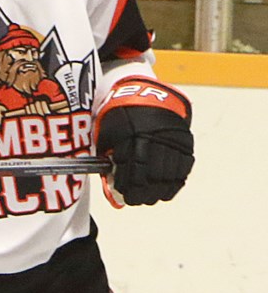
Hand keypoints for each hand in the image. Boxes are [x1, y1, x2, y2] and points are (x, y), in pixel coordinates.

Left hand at [96, 77, 192, 205]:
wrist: (147, 92)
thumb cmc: (121, 114)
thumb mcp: (107, 130)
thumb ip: (108, 157)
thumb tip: (112, 189)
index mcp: (132, 134)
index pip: (133, 169)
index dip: (129, 188)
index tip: (125, 197)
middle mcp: (154, 138)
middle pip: (152, 176)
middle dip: (144, 193)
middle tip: (136, 200)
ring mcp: (172, 140)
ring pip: (169, 175)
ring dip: (159, 190)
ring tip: (150, 198)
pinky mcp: (185, 142)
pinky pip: (184, 169)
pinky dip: (174, 183)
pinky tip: (165, 189)